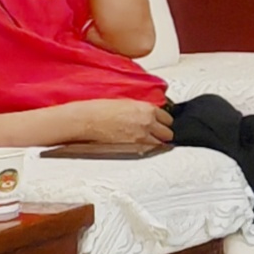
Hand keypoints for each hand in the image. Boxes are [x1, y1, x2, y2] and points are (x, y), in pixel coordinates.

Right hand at [55, 94, 171, 150]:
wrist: (86, 120)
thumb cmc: (99, 110)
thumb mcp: (126, 103)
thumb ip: (141, 110)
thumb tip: (148, 114)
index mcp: (147, 109)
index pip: (168, 118)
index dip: (164, 122)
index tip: (161, 123)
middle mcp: (148, 123)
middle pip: (168, 133)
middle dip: (163, 133)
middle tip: (157, 134)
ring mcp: (141, 137)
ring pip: (160, 144)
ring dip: (156, 142)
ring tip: (148, 142)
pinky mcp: (133, 148)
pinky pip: (148, 150)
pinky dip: (147, 149)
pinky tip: (141, 146)